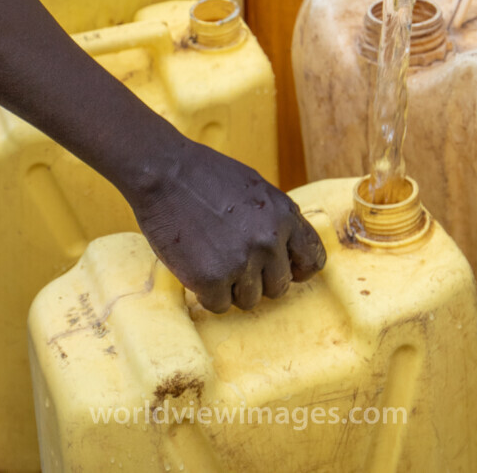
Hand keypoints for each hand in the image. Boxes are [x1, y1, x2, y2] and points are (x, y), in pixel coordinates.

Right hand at [128, 139, 325, 312]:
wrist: (163, 172)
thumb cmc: (205, 175)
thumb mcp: (255, 189)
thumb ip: (275, 220)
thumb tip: (288, 251)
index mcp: (284, 215)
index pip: (312, 259)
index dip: (296, 268)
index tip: (283, 270)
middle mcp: (269, 241)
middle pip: (278, 287)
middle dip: (257, 278)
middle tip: (231, 257)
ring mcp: (242, 262)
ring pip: (249, 300)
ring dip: (230, 287)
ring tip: (211, 255)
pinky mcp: (212, 279)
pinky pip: (219, 305)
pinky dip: (206, 292)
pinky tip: (196, 265)